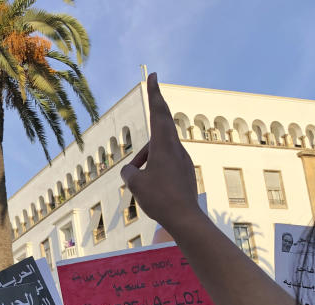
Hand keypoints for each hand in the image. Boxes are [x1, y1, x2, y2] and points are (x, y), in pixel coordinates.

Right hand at [120, 73, 201, 235]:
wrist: (185, 219)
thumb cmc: (160, 199)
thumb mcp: (135, 184)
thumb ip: (128, 172)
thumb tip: (130, 170)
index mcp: (164, 145)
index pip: (158, 112)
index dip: (154, 93)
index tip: (154, 76)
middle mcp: (176, 149)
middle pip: (160, 129)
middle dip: (150, 127)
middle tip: (149, 111)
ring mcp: (183, 161)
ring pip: (160, 150)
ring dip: (147, 160)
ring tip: (138, 184)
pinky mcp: (185, 173)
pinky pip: (166, 163)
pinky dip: (154, 170)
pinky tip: (151, 190)